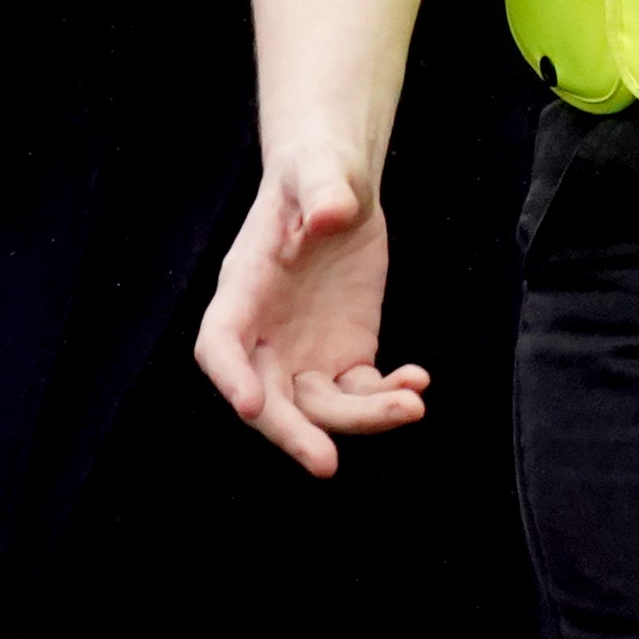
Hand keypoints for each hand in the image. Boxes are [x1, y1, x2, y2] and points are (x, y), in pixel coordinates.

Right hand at [195, 130, 427, 477]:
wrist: (338, 192)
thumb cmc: (316, 178)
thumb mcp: (321, 175)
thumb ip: (323, 193)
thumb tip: (329, 215)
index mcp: (242, 292)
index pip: (220, 345)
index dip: (231, 378)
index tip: (250, 405)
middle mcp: (265, 335)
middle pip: (268, 397)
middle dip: (293, 433)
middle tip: (326, 463)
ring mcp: (304, 351)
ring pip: (320, 406)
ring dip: (361, 418)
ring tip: (413, 404)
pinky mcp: (344, 355)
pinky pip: (359, 392)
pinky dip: (386, 396)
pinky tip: (418, 380)